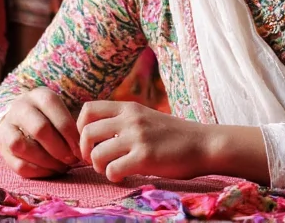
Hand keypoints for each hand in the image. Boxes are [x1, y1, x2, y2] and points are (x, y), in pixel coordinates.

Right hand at [0, 87, 80, 177]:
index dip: (69, 130)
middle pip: (39, 128)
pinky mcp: (2, 147)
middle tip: (72, 159)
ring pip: (22, 146)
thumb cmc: (48, 116)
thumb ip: (72, 124)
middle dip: (59, 148)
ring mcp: (7, 127)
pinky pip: (17, 164)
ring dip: (46, 161)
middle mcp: (20, 108)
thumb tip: (86, 147)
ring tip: (61, 166)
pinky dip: (37, 171)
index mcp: (38, 95)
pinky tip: (51, 171)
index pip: (53, 107)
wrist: (16, 117)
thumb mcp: (59, 110)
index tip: (81, 146)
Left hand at [78, 101, 207, 181]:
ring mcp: (137, 137)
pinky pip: (112, 170)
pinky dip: (113, 177)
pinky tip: (124, 176)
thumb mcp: (146, 117)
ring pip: (96, 154)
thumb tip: (98, 134)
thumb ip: (124, 121)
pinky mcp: (145, 157)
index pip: (87, 109)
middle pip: (86, 132)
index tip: (92, 142)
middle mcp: (130, 119)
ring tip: (111, 169)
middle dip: (85, 152)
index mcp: (128, 108)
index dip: (81, 128)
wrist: (204, 144)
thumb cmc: (174, 135)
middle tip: (97, 161)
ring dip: (99, 167)